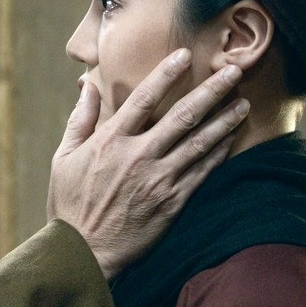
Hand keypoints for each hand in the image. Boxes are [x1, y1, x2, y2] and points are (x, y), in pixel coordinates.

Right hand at [47, 49, 248, 279]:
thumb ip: (80, 119)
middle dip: (211, 90)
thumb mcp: (63, 157)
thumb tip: (87, 85)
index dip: (166, 74)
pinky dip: (218, 152)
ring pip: (200, 143)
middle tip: (234, 70)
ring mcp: (158, 180)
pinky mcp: (172, 202)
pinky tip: (231, 138)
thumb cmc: (69, 204)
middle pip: (183, 116)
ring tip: (243, 101)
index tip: (185, 55)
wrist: (84, 251)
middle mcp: (138, 156)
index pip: (143, 98)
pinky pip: (202, 172)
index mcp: (110, 141)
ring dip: (224, 120)